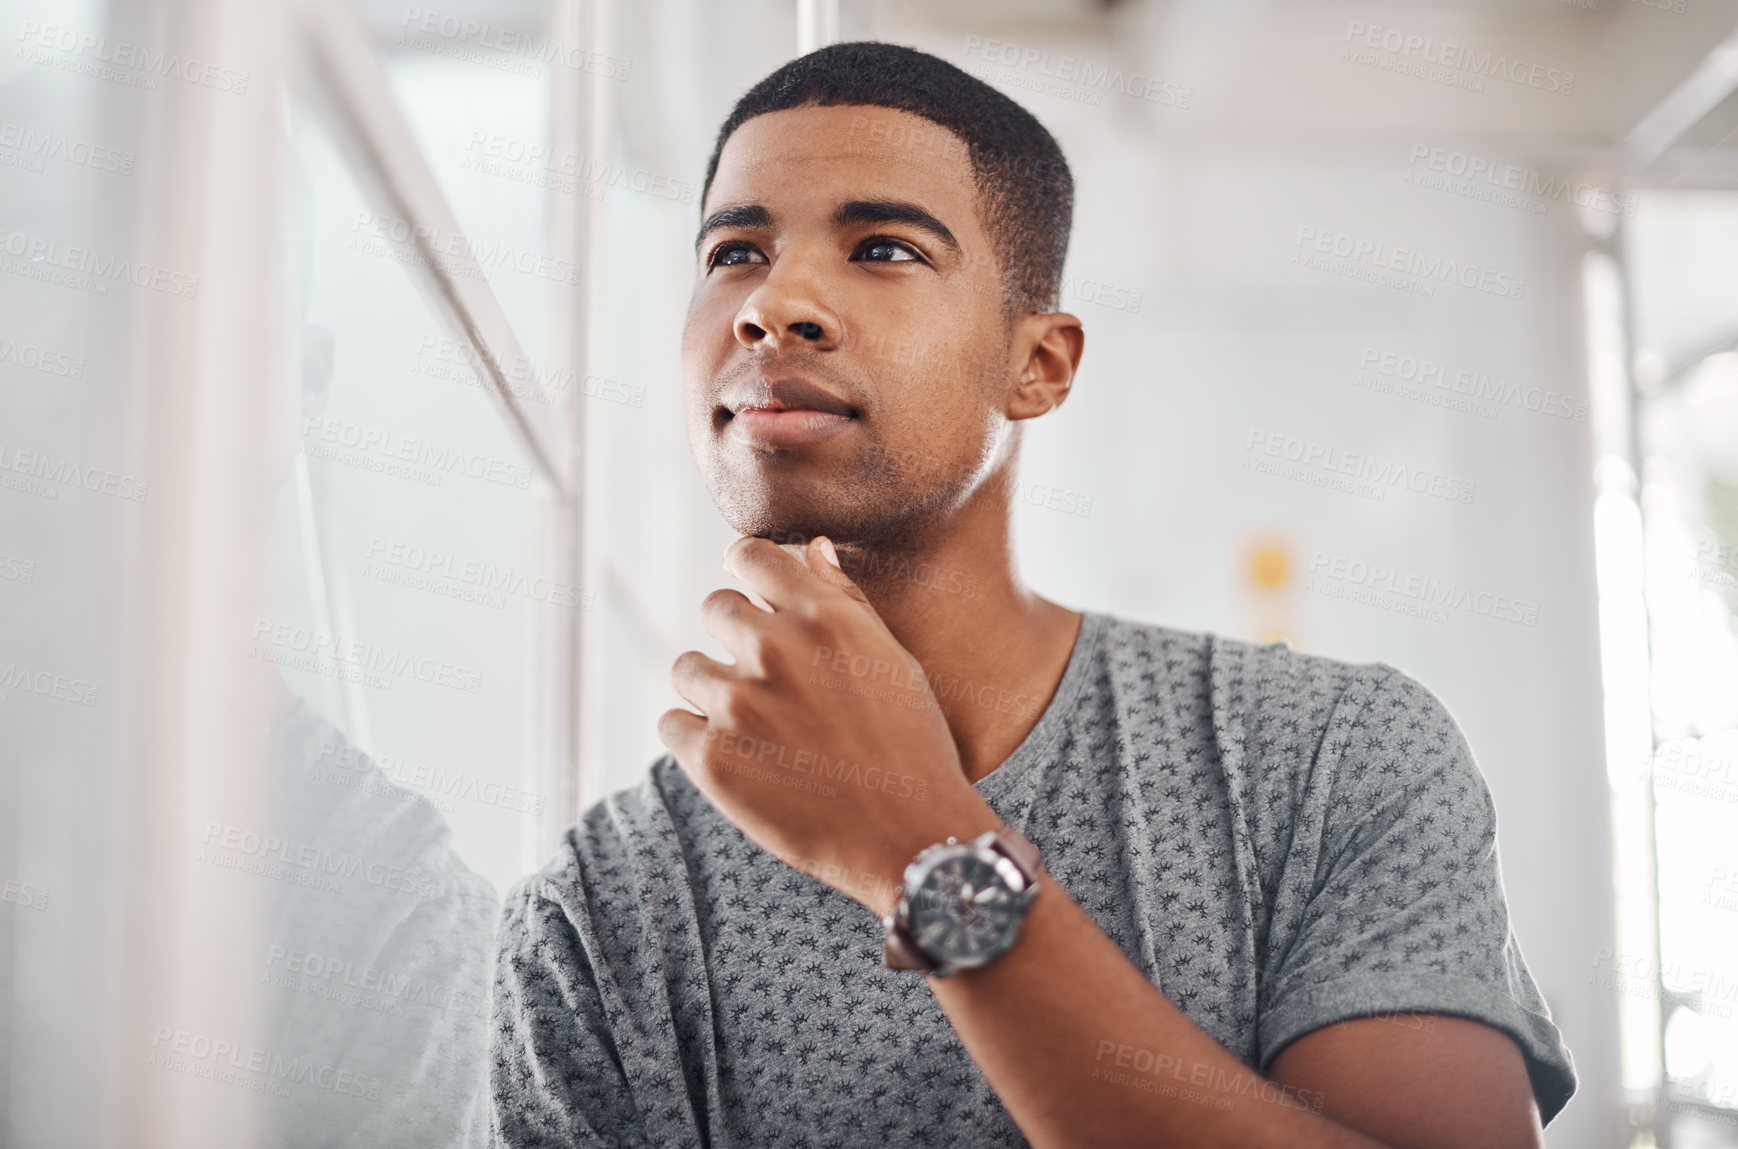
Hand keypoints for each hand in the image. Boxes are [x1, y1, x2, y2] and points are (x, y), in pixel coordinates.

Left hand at [658, 536, 1001, 916]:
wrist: (911, 837)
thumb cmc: (911, 747)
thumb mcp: (891, 659)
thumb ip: (843, 598)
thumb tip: (810, 547)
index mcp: (822, 617)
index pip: (749, 555)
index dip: (746, 572)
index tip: (751, 596)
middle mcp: (775, 650)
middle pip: (715, 608)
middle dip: (735, 637)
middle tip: (768, 682)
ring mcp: (738, 705)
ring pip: (687, 668)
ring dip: (711, 690)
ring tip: (755, 728)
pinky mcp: (711, 759)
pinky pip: (673, 724)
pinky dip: (695, 739)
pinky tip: (738, 759)